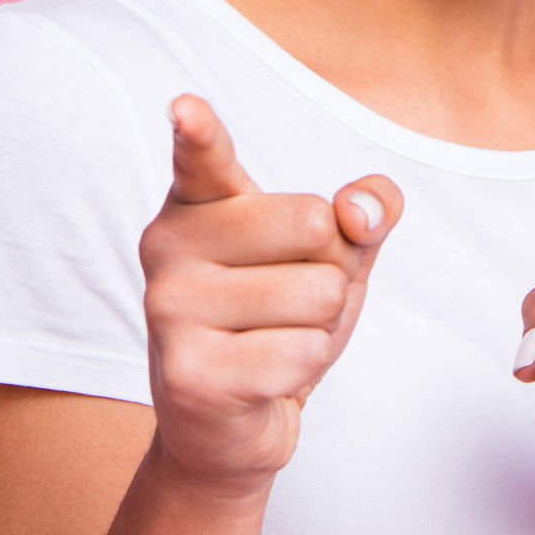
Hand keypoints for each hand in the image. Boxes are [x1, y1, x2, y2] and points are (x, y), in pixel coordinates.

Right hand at [137, 92, 402, 495]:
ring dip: (320, 328)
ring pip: (320, 294)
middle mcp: (169, 246)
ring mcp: (171, 310)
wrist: (227, 427)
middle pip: (317, 224)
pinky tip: (262, 379)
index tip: (187, 108)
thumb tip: (362, 212)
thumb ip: (365, 211)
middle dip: (332, 271)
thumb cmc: (280, 319)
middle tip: (285, 302)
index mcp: (198, 203)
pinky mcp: (190, 374)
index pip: (203, 157)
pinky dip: (304, 370)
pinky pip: (303, 353)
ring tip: (272, 340)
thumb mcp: (334, 255)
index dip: (198, 131)